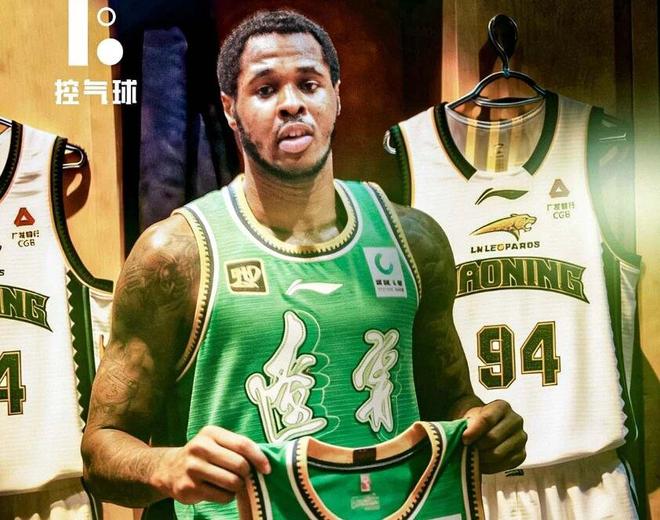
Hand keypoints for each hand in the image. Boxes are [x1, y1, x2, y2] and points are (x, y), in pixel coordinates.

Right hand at [151, 426, 270, 504]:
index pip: (243, 444)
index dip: (259, 458)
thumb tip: (264, 463)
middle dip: (247, 474)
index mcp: (211, 433)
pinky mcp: (189, 488)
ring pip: (232, 482)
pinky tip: (220, 491)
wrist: (169, 469)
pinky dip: (227, 496)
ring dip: (238, 487)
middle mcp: (200, 448)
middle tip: (244, 477)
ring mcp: (193, 468)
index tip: (267, 469)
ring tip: (232, 484)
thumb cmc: (204, 455)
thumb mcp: (217, 442)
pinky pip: (222, 497)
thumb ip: (237, 448)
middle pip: (240, 465)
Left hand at [461, 400, 526, 473]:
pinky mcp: (522, 454)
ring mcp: (521, 438)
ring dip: (482, 458)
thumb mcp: (470, 416)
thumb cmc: (477, 420)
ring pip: (498, 453)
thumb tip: (465, 439)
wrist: (487, 428)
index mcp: (502, 406)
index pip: (487, 419)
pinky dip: (490, 467)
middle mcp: (516, 420)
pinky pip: (505, 465)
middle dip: (477, 446)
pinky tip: (481, 464)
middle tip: (466, 450)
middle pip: (493, 438)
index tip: (464, 439)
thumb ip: (467, 424)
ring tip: (472, 457)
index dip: (474, 431)